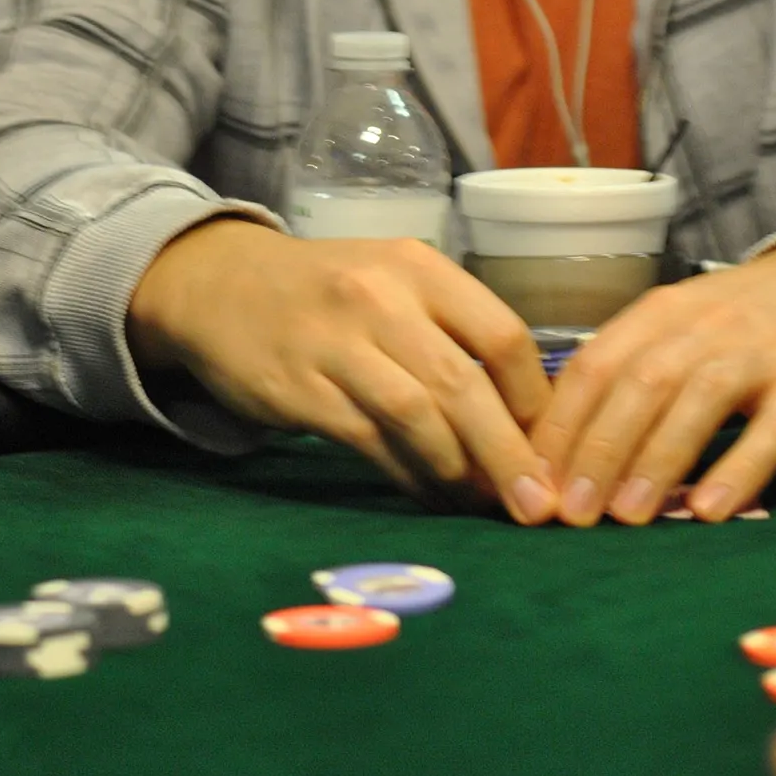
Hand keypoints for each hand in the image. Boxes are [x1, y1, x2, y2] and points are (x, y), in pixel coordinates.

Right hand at [127, 220, 556, 520]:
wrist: (221, 283)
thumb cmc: (328, 292)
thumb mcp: (393, 285)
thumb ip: (451, 338)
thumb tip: (524, 424)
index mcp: (419, 267)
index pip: (502, 336)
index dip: (537, 401)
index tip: (554, 448)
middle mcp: (381, 298)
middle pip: (464, 386)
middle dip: (510, 456)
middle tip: (538, 508)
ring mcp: (337, 343)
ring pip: (418, 418)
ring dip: (459, 473)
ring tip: (482, 506)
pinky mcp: (301, 388)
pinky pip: (370, 442)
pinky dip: (409, 477)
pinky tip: (430, 497)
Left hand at [532, 241, 775, 525]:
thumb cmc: (746, 319)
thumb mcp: (681, 325)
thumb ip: (630, 372)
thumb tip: (559, 443)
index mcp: (660, 313)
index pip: (595, 366)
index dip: (560, 424)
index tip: (532, 481)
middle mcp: (704, 326)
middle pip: (639, 384)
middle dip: (598, 450)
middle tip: (571, 513)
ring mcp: (761, 353)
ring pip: (698, 401)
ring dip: (656, 461)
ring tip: (626, 518)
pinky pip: (774, 428)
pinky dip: (740, 468)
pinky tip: (710, 511)